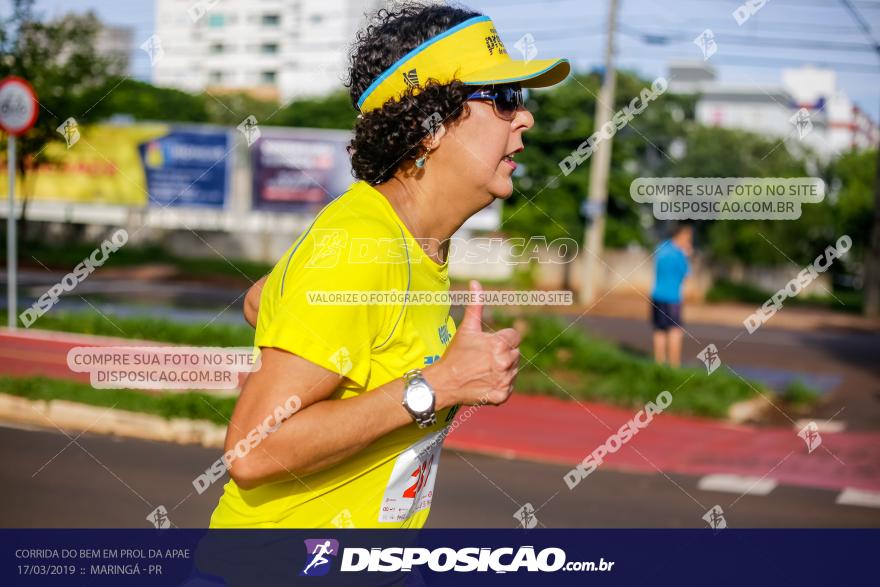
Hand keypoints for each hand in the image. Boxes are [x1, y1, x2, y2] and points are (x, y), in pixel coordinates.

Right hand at [425, 280, 520, 407]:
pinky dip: (500, 385)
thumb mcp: (467, 328)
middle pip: (515, 353)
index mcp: (500, 344)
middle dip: (503, 354)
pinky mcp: (502, 395)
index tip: (488, 345)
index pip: (515, 336)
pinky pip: (509, 386)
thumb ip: (476, 305)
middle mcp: (505, 363)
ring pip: (514, 369)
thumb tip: (475, 282)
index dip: (502, 339)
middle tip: (483, 358)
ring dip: (503, 369)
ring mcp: (505, 380)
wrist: (444, 383)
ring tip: (483, 370)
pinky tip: (485, 381)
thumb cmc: (455, 353)